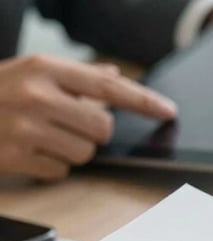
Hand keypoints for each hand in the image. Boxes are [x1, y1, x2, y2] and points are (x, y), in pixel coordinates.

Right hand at [0, 55, 176, 181]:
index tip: (168, 111)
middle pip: (102, 128)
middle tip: (67, 125)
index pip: (109, 87)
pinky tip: (27, 152)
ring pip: (84, 153)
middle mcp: (37, 96)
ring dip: (70, 150)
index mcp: (44, 69)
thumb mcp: (28, 72)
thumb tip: (115, 76)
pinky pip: (59, 171)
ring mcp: (24, 129)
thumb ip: (74, 77)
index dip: (143, 101)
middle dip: (92, 132)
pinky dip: (50, 166)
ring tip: (42, 137)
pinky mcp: (14, 158)